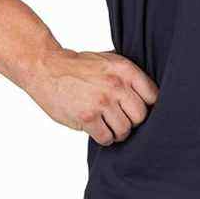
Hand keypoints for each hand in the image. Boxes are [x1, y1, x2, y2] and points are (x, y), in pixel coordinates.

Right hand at [27, 49, 158, 145]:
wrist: (47, 68)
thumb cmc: (79, 66)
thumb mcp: (109, 60)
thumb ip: (129, 75)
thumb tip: (151, 94)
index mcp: (125, 70)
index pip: (152, 96)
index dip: (149, 106)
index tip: (141, 109)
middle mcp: (116, 85)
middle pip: (140, 116)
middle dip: (133, 121)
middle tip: (122, 119)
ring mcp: (101, 102)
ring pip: (124, 130)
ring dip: (118, 132)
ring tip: (109, 126)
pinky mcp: (87, 117)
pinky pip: (106, 138)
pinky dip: (104, 138)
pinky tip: (98, 129)